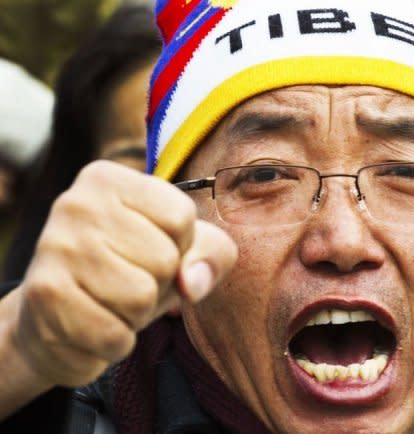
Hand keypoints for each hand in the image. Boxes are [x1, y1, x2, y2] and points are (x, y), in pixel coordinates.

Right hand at [9, 160, 237, 387]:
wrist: (54, 317)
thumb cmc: (129, 272)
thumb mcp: (181, 250)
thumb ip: (211, 253)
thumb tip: (191, 284)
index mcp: (109, 180)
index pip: (181, 216)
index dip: (181, 246)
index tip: (152, 247)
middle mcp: (77, 203)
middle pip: (165, 258)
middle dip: (159, 284)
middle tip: (128, 280)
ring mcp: (56, 246)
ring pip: (141, 298)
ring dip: (137, 314)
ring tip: (111, 301)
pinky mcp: (44, 295)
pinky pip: (114, 334)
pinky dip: (116, 341)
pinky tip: (95, 323)